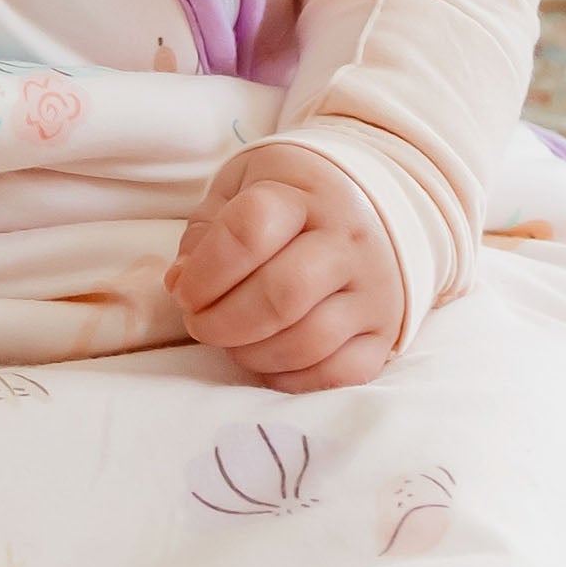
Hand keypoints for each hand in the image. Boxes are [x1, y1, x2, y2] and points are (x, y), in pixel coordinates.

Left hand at [167, 143, 404, 390]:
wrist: (377, 204)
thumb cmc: (294, 198)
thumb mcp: (242, 188)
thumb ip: (205, 233)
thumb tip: (180, 285)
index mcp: (303, 195)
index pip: (250, 230)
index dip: (205, 271)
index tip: (185, 290)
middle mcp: (347, 241)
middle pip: (282, 295)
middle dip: (223, 322)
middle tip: (200, 324)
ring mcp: (374, 289)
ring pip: (309, 340)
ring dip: (253, 353)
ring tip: (232, 341)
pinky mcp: (385, 331)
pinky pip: (340, 373)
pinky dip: (293, 378)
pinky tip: (269, 360)